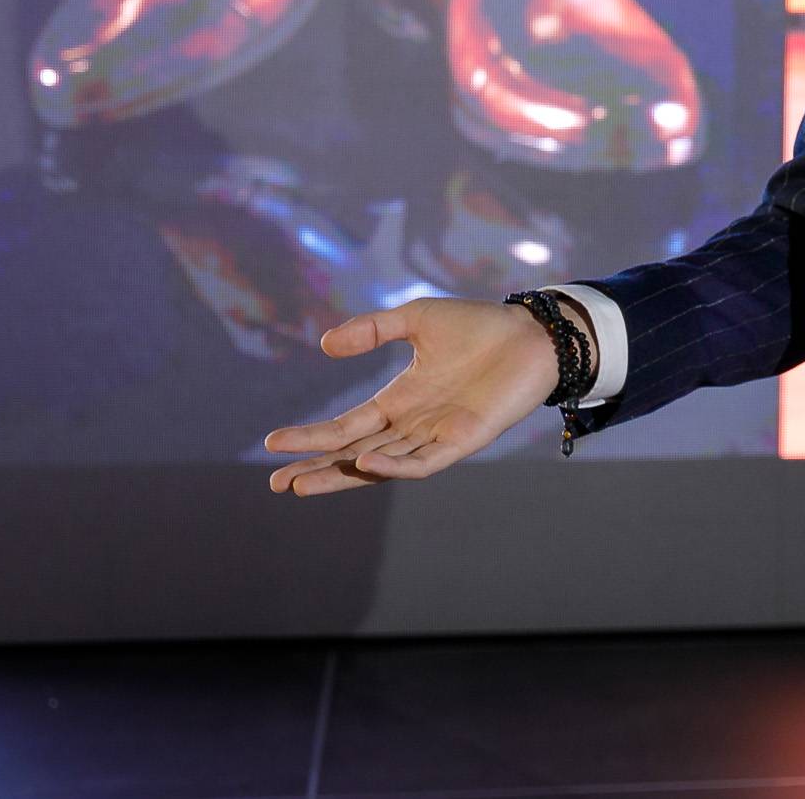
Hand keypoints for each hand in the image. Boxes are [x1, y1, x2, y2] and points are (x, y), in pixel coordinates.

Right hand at [262, 297, 570, 495]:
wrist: (532, 334)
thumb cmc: (480, 326)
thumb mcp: (417, 319)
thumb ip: (373, 329)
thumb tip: (325, 345)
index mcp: (400, 399)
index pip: (346, 426)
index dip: (311, 437)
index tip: (272, 444)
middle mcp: (414, 424)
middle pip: (355, 453)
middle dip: (317, 469)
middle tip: (276, 484)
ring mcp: (437, 435)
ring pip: (381, 464)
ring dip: (344, 475)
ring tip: (303, 484)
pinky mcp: (464, 440)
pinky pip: (423, 461)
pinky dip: (394, 465)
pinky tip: (365, 462)